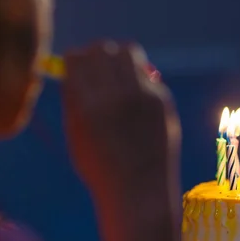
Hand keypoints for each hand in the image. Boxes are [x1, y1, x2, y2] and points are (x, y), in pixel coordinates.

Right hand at [61, 42, 181, 240]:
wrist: (140, 192)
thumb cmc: (102, 167)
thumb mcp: (77, 133)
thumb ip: (76, 98)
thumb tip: (79, 66)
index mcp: (86, 104)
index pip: (77, 57)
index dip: (77, 61)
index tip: (80, 71)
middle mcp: (114, 95)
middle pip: (103, 48)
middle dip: (98, 55)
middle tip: (101, 72)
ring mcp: (142, 96)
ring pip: (129, 51)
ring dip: (121, 59)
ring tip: (120, 79)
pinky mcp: (163, 100)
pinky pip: (147, 75)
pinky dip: (139, 80)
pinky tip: (137, 102)